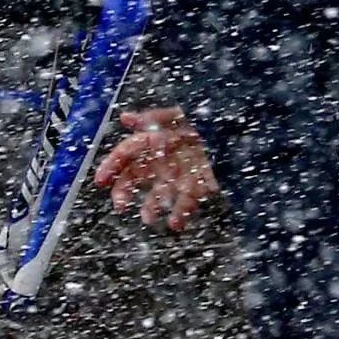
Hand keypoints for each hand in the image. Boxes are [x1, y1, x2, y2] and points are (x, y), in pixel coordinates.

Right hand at [94, 106, 216, 229]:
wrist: (237, 133)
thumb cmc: (209, 119)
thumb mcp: (181, 115)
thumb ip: (153, 117)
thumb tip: (125, 117)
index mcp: (157, 139)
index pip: (127, 153)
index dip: (112, 164)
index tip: (100, 180)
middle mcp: (165, 159)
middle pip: (136, 177)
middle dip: (124, 191)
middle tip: (119, 204)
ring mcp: (180, 174)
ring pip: (158, 195)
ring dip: (150, 208)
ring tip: (147, 219)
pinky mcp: (198, 187)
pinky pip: (185, 203)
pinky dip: (179, 214)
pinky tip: (174, 223)